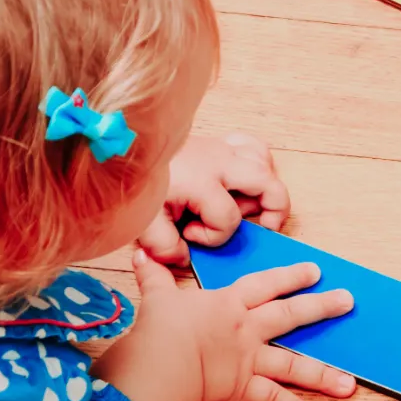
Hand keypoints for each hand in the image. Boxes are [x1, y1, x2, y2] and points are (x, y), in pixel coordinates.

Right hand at [95, 250, 356, 400]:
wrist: (162, 363)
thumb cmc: (158, 329)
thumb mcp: (157, 297)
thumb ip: (154, 276)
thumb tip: (141, 252)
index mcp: (229, 305)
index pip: (265, 285)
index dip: (291, 276)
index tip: (316, 271)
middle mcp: (247, 330)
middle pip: (291, 316)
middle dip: (323, 307)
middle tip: (349, 302)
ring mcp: (249, 361)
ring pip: (294, 366)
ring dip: (324, 375)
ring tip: (350, 384)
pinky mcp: (244, 390)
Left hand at [138, 131, 290, 264]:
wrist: (127, 153)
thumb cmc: (137, 184)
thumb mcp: (144, 222)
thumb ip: (164, 247)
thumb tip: (183, 257)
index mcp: (201, 181)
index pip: (228, 218)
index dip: (213, 236)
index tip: (189, 233)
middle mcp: (219, 162)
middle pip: (268, 183)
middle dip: (272, 210)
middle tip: (263, 226)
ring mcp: (222, 148)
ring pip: (265, 163)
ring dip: (266, 187)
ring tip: (250, 205)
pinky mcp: (219, 143)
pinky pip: (253, 147)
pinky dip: (259, 164)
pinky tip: (245, 181)